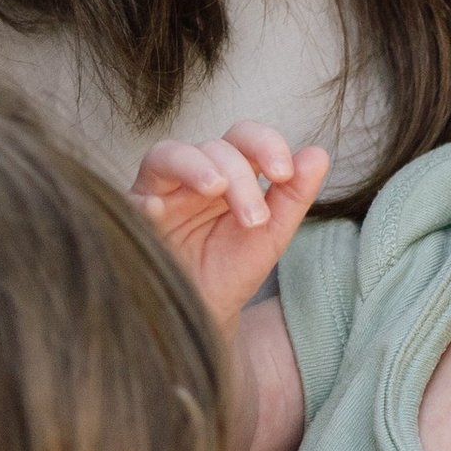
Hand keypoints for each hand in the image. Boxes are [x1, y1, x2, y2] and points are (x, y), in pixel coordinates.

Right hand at [132, 122, 328, 325]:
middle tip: (254, 219)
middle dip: (239, 177)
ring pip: (168, 154)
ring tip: (215, 190)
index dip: (265, 144)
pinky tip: (159, 210)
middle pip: (213, 147)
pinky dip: (146, 199)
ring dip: (196, 166)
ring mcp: (159, 192)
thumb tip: (318, 154)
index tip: (284, 174)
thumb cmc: (231, 272)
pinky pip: (131, 198)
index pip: (244, 137)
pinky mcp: (132, 217)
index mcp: (228, 173)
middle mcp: (192, 175)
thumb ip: (294, 195)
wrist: (202, 314)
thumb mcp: (271, 235)